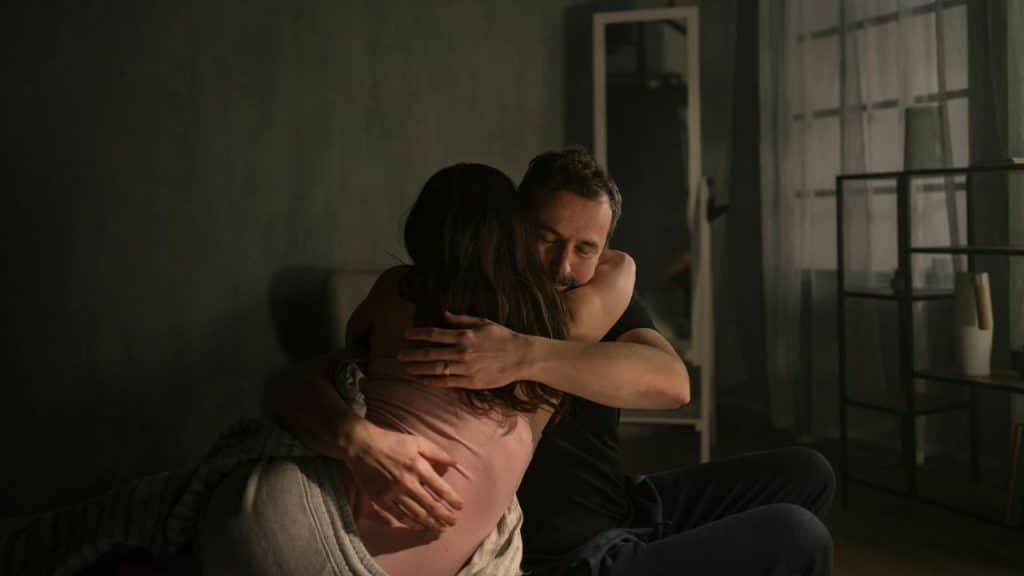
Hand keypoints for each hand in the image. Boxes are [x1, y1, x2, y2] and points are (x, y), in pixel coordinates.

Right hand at [345, 419, 464, 531]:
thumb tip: (454, 464)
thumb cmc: (392, 442)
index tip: (460, 507)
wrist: (362, 446)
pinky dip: (410, 523)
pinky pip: (398, 515)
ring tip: (439, 528)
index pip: (440, 489)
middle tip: (453, 523)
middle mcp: (408, 483)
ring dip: (430, 523)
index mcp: (418, 467)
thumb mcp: (417, 441)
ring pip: (416, 513)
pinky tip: (418, 526)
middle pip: (430, 505)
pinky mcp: (381, 500)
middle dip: (444, 516)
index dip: (452, 500)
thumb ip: (437, 453)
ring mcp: (393, 493)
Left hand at [398, 311, 528, 389]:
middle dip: (413, 354)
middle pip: (431, 353)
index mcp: (464, 335)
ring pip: (436, 368)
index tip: (406, 334)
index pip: (435, 334)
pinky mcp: (471, 381)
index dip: (418, 334)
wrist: (520, 357)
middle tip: (399, 355)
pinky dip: (433, 381)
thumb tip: (443, 313)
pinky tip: (423, 380)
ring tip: (407, 368)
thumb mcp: (483, 322)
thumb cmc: (502, 337)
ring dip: (419, 368)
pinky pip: (447, 382)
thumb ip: (461, 319)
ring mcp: (466, 368)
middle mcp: (462, 352)